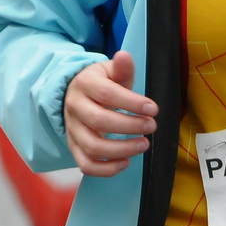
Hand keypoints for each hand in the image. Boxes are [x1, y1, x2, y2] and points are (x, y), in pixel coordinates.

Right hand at [62, 51, 157, 176]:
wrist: (76, 95)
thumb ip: (121, 68)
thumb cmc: (101, 82)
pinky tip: (126, 162)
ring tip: (144, 145)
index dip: (132, 103)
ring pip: (93, 147)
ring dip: (122, 149)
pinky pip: (86, 165)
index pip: (107, 94)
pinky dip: (107, 169)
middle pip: (100, 122)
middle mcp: (74, 107)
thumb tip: (124, 56)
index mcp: (85, 84)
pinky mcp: (74, 147)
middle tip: (152, 126)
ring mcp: (72, 130)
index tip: (153, 109)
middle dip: (130, 126)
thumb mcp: (110, 71)